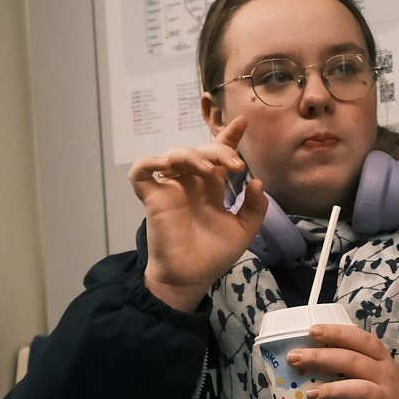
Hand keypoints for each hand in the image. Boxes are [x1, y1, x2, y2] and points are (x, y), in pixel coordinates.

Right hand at [128, 117, 268, 311]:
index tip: (243, 121)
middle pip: (201, 151)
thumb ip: (255, 206)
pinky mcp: (152, 198)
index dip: (229, 136)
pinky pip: (141, 171)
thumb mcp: (244, 229)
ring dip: (194, 156)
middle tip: (235, 165)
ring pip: (175, 154)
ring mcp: (171, 188)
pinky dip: (150, 162)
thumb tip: (256, 181)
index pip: (219, 154)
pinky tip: (166, 165)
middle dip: (220, 151)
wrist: (191, 277)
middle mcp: (191, 183)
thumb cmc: (213, 254)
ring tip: (210, 169)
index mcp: (212, 187)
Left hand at [288, 325, 398, 398]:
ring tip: (310, 394)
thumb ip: (353, 365)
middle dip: (321, 357)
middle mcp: (385, 378)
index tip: (312, 330)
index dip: (337, 333)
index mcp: (382, 361)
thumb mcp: (379, 374)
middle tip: (295, 358)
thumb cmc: (388, 396)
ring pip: (358, 391)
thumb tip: (308, 358)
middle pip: (353, 362)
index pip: (362, 340)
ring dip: (332, 390)